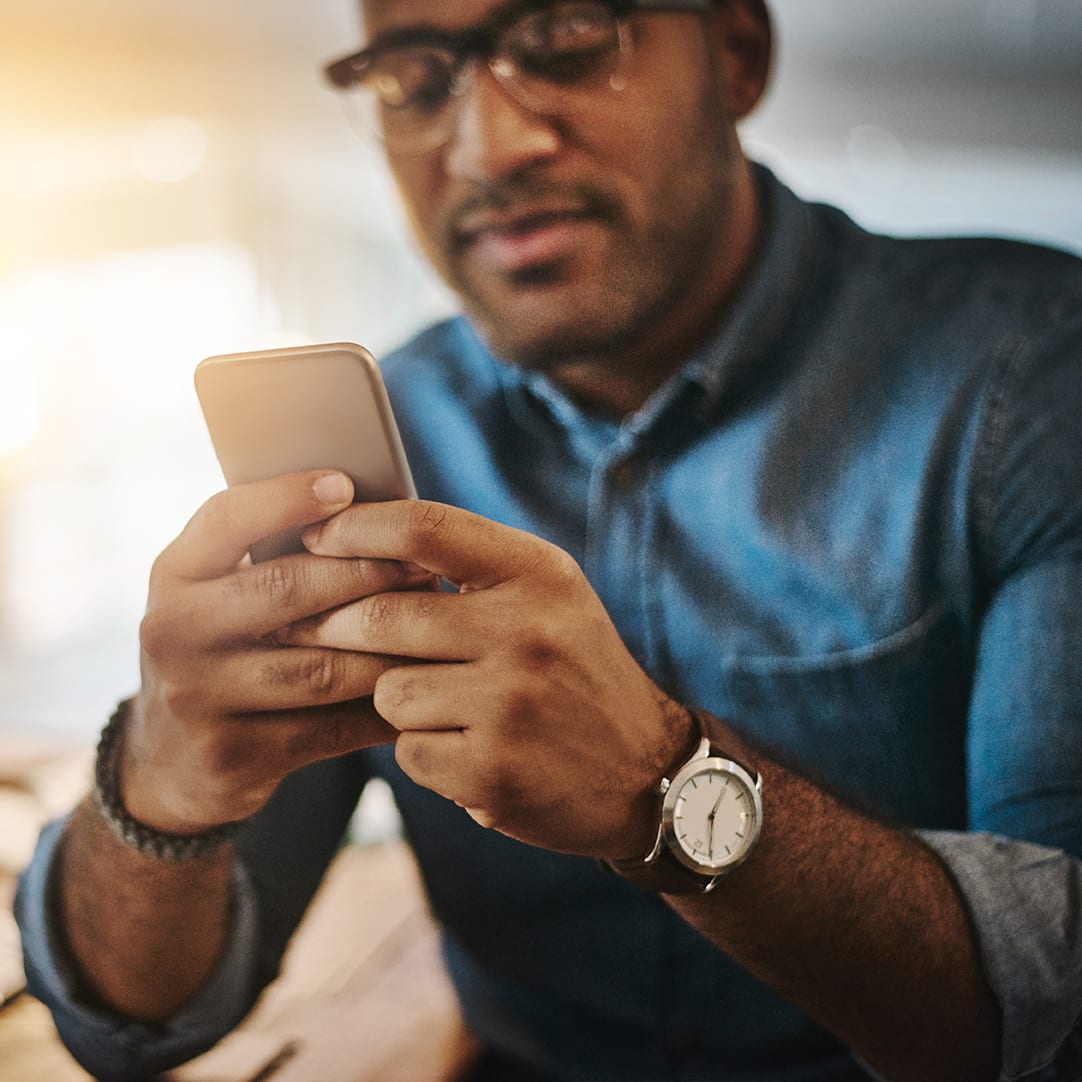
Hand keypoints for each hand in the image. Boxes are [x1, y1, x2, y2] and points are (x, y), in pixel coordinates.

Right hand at [126, 471, 432, 833]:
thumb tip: (371, 510)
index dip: (286, 498)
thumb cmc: (223, 649)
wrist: (167, 761)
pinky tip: (421, 691)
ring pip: (318, 668)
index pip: (225, 519)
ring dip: (388, 648)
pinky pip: (329, 728)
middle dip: (367, 573)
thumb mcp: (218, 595)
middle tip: (426, 566)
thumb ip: (269, 555)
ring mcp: (196, 699)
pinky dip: (382, 709)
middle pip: (285, 589)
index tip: (345, 485)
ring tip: (440, 630)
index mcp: (173, 574)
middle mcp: (173, 632)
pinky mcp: (231, 755)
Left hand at [281, 500, 696, 859]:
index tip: (314, 536)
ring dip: (396, 700)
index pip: (425, 528)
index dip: (355, 528)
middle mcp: (528, 632)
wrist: (644, 770)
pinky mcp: (492, 770)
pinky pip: (408, 750)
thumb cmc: (576, 671)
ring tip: (445, 705)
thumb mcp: (548, 597)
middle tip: (314, 631)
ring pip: (387, 691)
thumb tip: (357, 542)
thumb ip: (471, 565)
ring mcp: (510, 705)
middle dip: (335, 627)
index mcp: (539, 575)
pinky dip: (424, 750)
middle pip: (383, 615)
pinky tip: (467, 749)